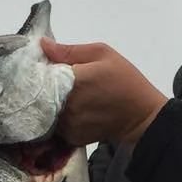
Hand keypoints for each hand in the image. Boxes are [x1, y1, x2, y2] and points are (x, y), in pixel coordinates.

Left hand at [41, 39, 167, 147]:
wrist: (140, 116)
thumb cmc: (124, 80)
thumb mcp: (102, 54)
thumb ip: (69, 51)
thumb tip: (42, 44)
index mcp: (74, 80)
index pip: (42, 74)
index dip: (41, 70)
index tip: (46, 66)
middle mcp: (68, 105)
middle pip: (42, 94)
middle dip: (45, 87)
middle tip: (57, 81)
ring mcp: (69, 124)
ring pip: (47, 111)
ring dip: (50, 104)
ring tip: (66, 96)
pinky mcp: (72, 137)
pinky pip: (56, 125)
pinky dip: (60, 118)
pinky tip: (72, 111)